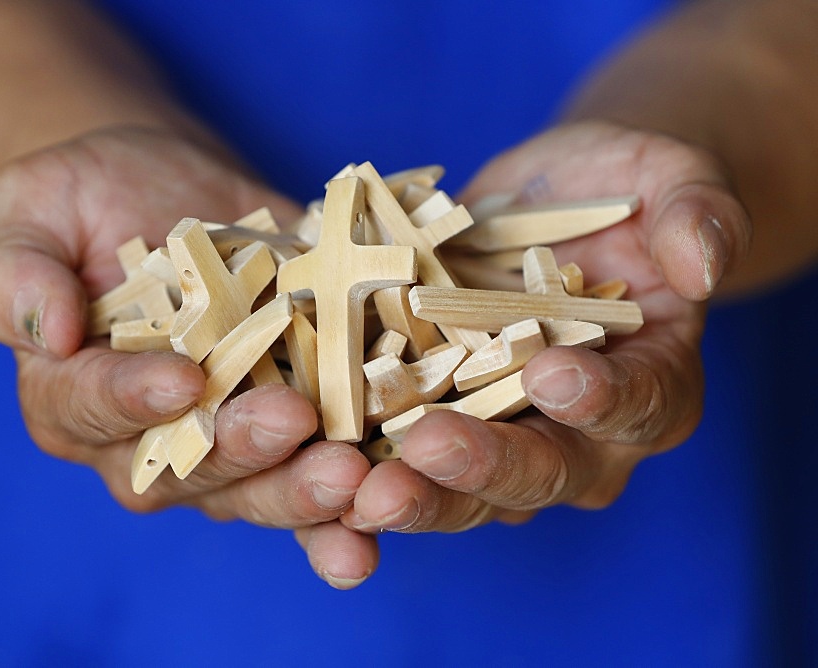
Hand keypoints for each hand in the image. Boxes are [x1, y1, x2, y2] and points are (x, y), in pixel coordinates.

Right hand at [0, 126, 370, 561]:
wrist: (170, 196)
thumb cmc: (85, 200)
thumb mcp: (31, 209)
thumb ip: (13, 271)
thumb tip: (46, 328)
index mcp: (73, 394)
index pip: (93, 408)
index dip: (132, 398)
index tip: (181, 380)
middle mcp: (150, 437)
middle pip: (187, 468)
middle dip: (241, 452)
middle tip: (291, 423)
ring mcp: (228, 437)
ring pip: (258, 487)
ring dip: (305, 493)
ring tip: (354, 476)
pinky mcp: (294, 423)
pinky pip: (316, 472)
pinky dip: (349, 505)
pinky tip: (383, 505)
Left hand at [318, 121, 750, 576]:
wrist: (548, 201)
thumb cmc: (621, 189)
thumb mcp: (669, 181)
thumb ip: (696, 216)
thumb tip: (703, 261)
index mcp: (650, 388)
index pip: (637, 405)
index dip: (601, 398)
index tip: (555, 375)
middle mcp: (576, 437)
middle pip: (539, 470)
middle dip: (484, 465)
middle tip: (430, 451)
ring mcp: (496, 437)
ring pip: (458, 487)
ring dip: (411, 492)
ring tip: (360, 488)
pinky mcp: (427, 419)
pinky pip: (393, 455)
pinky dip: (355, 466)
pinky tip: (309, 460)